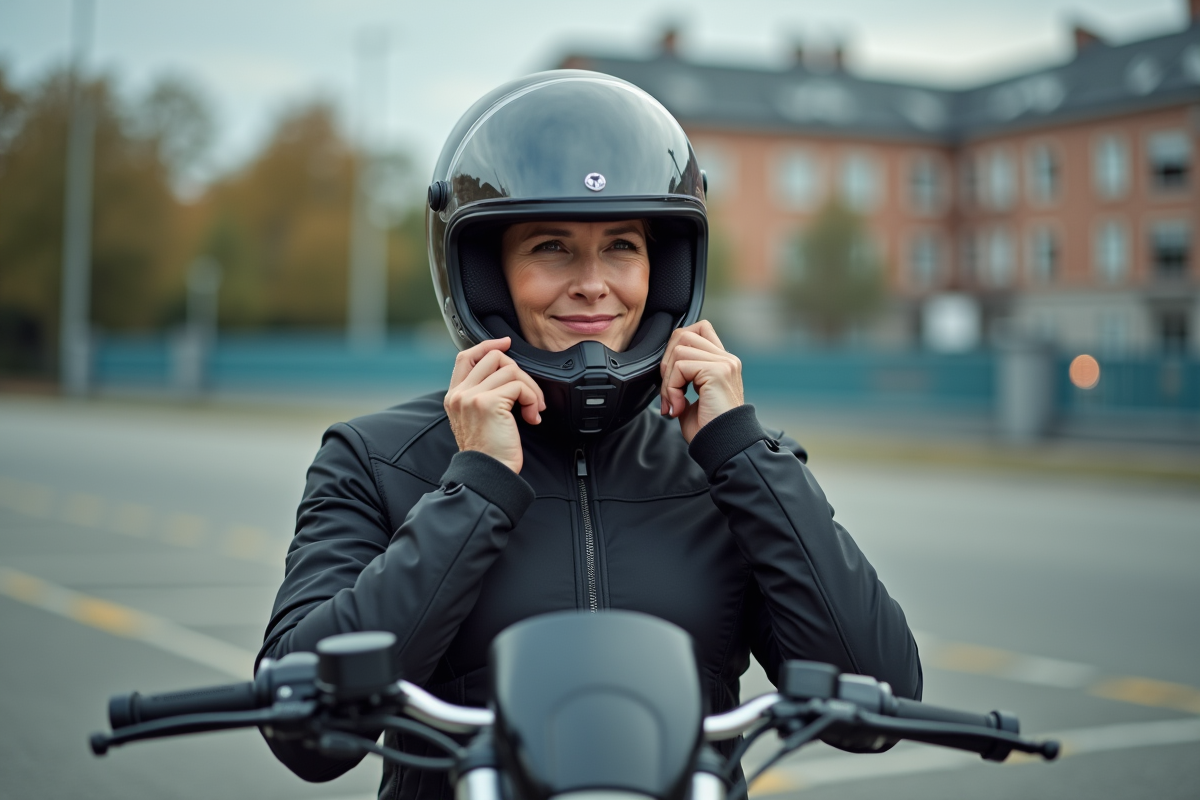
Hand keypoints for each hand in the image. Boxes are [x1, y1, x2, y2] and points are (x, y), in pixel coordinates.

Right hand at [444, 338, 544, 473]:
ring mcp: (472, 396)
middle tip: (529, 396)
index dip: (488, 345)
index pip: (466, 357)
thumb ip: (483, 396)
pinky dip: (532, 399)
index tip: (506, 343)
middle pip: (494, 357)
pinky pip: (519, 386)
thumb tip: (508, 373)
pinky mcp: (488, 402)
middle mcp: (460, 394)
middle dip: (519, 372)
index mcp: (454, 397)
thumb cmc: (490, 454)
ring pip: (510, 369)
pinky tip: (531, 418)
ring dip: (530, 389)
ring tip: (532, 409)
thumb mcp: (478, 421)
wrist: (488, 476)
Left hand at [659, 320, 743, 443]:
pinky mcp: (717, 371)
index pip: (698, 330)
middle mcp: (726, 359)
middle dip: (667, 362)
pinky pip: (681, 366)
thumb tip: (664, 370)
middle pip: (684, 334)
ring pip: (679, 348)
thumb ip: (683, 378)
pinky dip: (671, 387)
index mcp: (722, 362)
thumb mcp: (692, 398)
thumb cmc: (708, 429)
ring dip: (668, 378)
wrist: (723, 447)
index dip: (676, 347)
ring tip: (674, 401)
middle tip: (668, 393)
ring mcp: (724, 363)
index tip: (671, 379)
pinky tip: (678, 406)